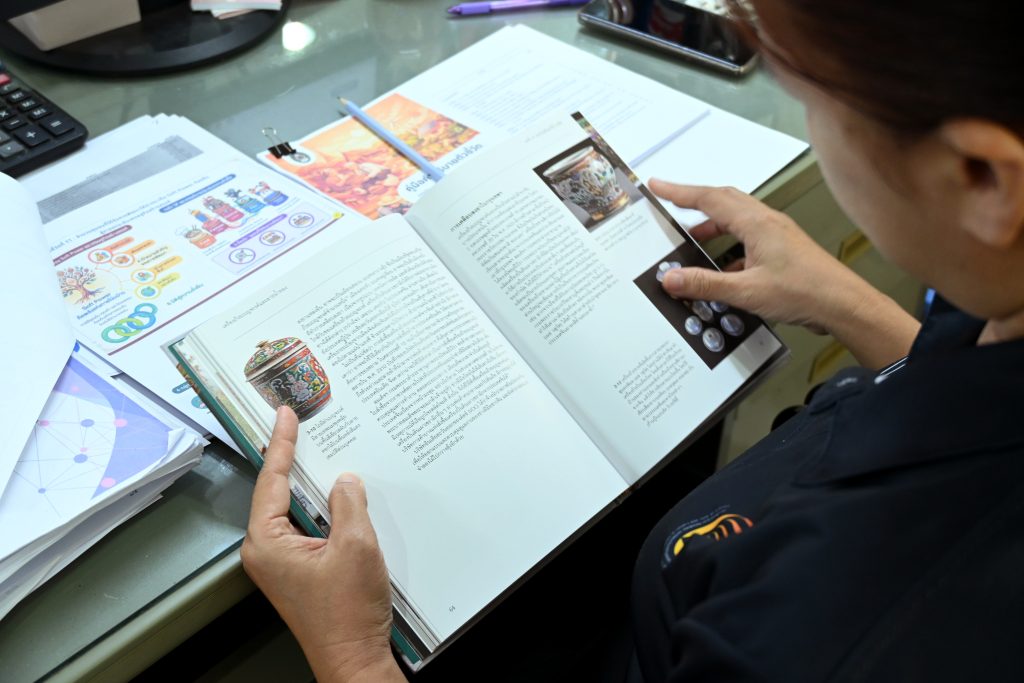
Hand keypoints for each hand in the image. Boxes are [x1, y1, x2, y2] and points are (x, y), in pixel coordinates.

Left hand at [240, 407, 403, 682]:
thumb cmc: (347, 615)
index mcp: (267, 543)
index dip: (281, 443)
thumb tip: (344, 480)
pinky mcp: (299, 569)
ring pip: (293, 509)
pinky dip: (321, 508)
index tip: (284, 416)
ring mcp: (281, 562)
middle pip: (277, 491)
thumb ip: (348, 504)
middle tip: (297, 423)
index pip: (271, 480)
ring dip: (310, 485)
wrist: (354, 658)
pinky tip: (339, 495)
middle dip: (291, 458)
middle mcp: (266, 551)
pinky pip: (306, 526)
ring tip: (320, 451)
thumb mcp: (356, 546)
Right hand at [649, 180, 919, 368]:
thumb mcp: (746, 291)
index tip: (658, 185)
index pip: (709, 198)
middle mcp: (767, 222)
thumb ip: (705, 284)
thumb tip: (671, 278)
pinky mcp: (784, 250)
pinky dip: (730, 248)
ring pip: (737, 220)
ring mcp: (777, 235)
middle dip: (694, 203)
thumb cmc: (805, 292)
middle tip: (671, 206)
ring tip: (692, 243)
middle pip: (724, 201)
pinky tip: (723, 271)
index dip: (680, 192)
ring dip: (712, 226)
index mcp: (756, 223)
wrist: (844, 305)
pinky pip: (749, 239)